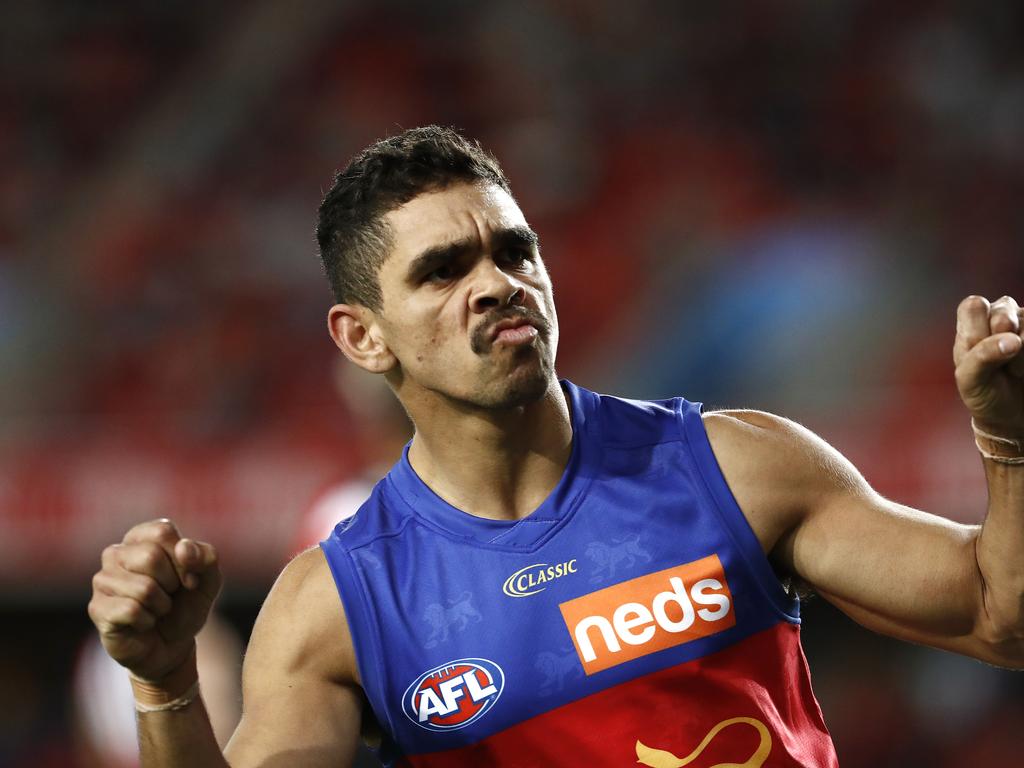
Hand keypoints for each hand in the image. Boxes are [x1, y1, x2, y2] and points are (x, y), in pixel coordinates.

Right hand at [87, 519, 221, 682]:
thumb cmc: (186, 605)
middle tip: (169, 595)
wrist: (172, 646)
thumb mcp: (209, 579)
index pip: (162, 532)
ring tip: (156, 610)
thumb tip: (183, 547)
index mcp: (141, 537)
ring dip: (161, 605)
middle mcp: (116, 553)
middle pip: (150, 556)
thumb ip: (206, 557)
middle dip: (172, 583)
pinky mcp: (97, 608)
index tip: (188, 576)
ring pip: (143, 587)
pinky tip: (143, 623)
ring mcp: (102, 580)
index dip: (184, 558)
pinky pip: (131, 611)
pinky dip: (148, 621)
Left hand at [954, 295, 1023, 437]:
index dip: (979, 326)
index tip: (978, 348)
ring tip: (1013, 368)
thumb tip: (1012, 339)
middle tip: (1000, 362)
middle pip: (1004, 307)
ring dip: (1022, 351)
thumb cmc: (984, 393)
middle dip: (1002, 338)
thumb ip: (982, 356)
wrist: (1011, 413)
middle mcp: (999, 316)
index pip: (974, 305)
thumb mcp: (970, 380)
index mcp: (971, 325)